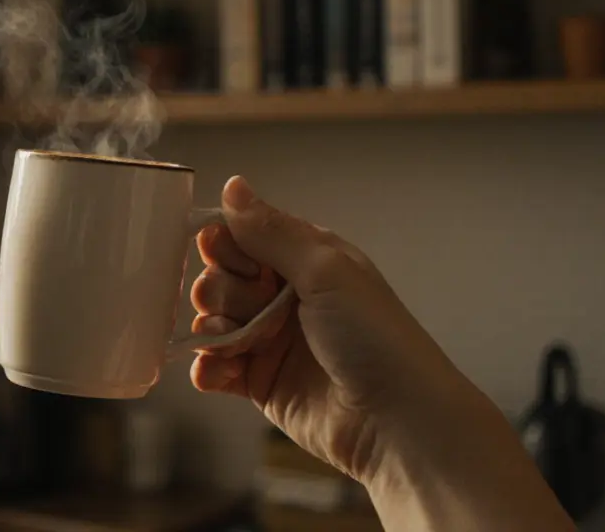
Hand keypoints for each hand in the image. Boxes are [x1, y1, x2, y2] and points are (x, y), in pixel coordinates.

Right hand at [191, 176, 572, 529]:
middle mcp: (284, 296)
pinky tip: (214, 372)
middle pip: (222, 278)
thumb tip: (232, 184)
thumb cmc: (373, 336)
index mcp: (305, 260)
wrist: (396, 421)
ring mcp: (271, 341)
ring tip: (228, 342)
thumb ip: (271, 232)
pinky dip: (207, 369)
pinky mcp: (260, 382)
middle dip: (218, 289)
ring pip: (213, 321)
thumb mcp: (325, 270)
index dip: (226, 244)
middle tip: (241, 306)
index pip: (244, 237)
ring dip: (210, 328)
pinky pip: (216, 368)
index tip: (229, 257)